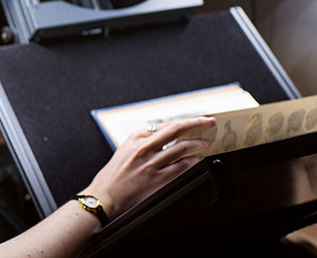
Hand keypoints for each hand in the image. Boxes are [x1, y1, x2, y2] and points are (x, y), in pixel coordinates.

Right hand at [82, 116, 215, 219]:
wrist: (106, 195)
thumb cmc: (114, 174)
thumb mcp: (126, 149)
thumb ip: (144, 141)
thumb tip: (166, 135)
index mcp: (136, 137)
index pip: (166, 124)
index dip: (185, 121)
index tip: (196, 120)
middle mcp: (144, 148)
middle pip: (177, 129)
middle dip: (197, 123)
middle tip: (210, 123)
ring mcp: (152, 163)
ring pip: (182, 148)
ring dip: (198, 144)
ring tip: (206, 143)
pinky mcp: (158, 179)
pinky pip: (181, 166)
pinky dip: (192, 161)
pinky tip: (196, 160)